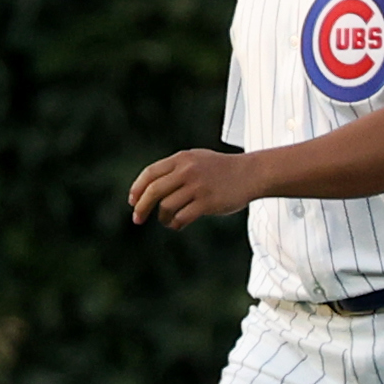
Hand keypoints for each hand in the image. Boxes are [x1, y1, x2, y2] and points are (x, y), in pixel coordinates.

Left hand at [130, 147, 263, 228]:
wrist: (251, 173)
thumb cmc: (221, 169)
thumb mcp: (196, 159)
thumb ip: (175, 169)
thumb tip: (148, 188)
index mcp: (182, 158)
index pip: (150, 174)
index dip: (137, 189)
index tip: (132, 201)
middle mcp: (187, 170)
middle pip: (153, 191)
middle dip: (141, 207)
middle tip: (137, 219)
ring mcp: (198, 186)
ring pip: (166, 206)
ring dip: (163, 218)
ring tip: (167, 220)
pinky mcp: (207, 202)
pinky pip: (181, 217)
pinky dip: (175, 224)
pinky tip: (177, 224)